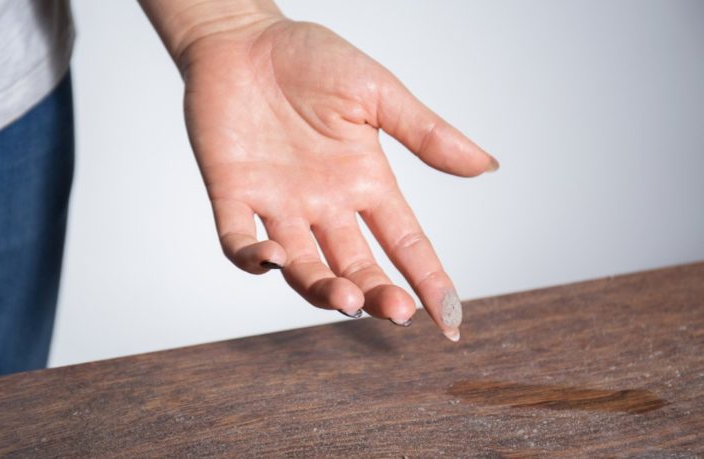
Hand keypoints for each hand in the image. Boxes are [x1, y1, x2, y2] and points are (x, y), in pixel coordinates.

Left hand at [143, 2, 497, 341]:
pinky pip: (238, 241)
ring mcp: (278, 204)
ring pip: (303, 266)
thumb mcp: (376, 92)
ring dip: (322, 288)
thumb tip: (487, 165)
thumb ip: (425, 132)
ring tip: (344, 298)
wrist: (242, 36)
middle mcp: (325, 204)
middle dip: (377, 294)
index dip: (430, 281)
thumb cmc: (309, 57)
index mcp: (365, 182)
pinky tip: (273, 260)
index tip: (452, 320)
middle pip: (357, 266)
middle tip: (396, 311)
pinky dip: (252, 259)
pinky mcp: (232, 194)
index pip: (406, 243)